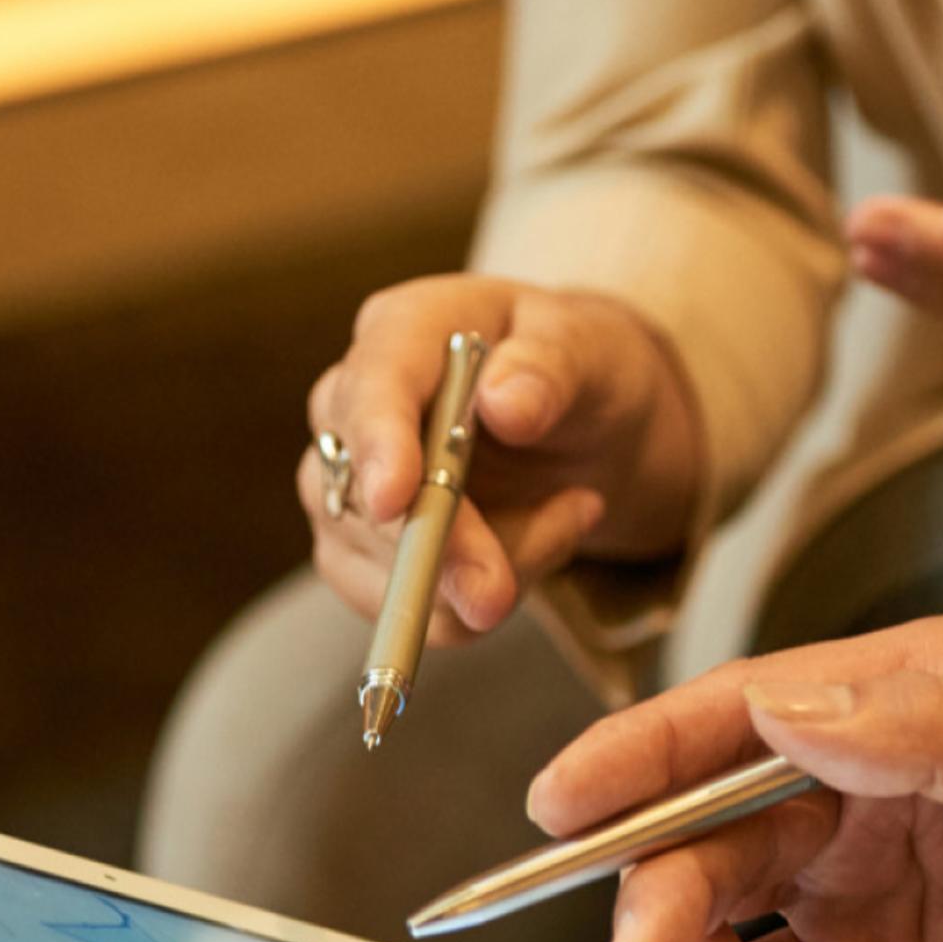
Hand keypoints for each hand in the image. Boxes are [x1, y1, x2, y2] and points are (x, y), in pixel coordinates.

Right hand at [303, 276, 707, 640]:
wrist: (588, 430)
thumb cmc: (580, 371)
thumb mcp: (592, 351)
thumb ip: (552, 369)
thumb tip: (505, 405)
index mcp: (403, 331)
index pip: (372, 386)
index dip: (379, 444)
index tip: (395, 500)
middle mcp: (356, 406)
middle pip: (364, 492)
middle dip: (441, 548)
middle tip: (503, 590)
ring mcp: (350, 487)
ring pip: (390, 566)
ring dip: (494, 569)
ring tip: (571, 512)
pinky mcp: (364, 556)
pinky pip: (417, 609)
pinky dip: (485, 602)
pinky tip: (542, 540)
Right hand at [526, 616, 942, 941]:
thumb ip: (929, 732)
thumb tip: (778, 704)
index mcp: (920, 706)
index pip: (747, 714)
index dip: (643, 756)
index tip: (558, 802)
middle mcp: (878, 794)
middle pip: (711, 827)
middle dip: (659, 889)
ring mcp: (872, 901)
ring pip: (725, 923)